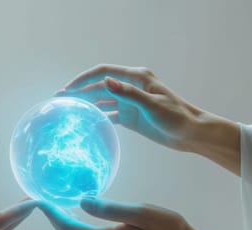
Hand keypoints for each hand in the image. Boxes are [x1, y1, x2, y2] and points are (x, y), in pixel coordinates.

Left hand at [38, 198, 209, 229]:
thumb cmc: (168, 228)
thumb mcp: (141, 213)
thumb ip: (110, 209)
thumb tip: (82, 201)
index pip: (68, 227)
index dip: (51, 213)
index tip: (39, 199)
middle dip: (54, 219)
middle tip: (43, 200)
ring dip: (65, 224)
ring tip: (57, 205)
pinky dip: (78, 229)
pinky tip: (80, 217)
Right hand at [58, 64, 239, 174]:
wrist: (191, 133)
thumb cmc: (176, 117)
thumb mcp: (152, 105)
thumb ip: (128, 94)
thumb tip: (105, 82)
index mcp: (136, 78)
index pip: (103, 73)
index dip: (83, 79)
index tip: (68, 89)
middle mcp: (131, 88)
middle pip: (99, 86)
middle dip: (80, 91)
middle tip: (61, 100)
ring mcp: (130, 102)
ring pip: (103, 100)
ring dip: (86, 104)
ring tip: (68, 110)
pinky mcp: (131, 116)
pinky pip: (110, 114)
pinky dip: (98, 117)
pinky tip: (86, 122)